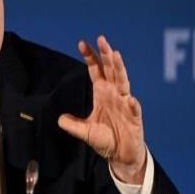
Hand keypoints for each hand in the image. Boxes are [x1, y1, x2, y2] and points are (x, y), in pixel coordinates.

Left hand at [58, 35, 145, 183]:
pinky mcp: (135, 118)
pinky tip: (130, 99)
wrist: (121, 155)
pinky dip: (132, 104)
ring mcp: (125, 104)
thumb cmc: (106, 139)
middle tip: (101, 39)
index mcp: (102, 93)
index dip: (90, 57)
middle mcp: (114, 94)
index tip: (82, 43)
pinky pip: (134, 109)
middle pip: (111, 70)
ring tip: (116, 55)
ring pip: (123, 82)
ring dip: (120, 68)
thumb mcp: (85, 131)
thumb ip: (73, 125)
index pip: (96, 71)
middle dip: (106, 54)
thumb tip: (60, 119)